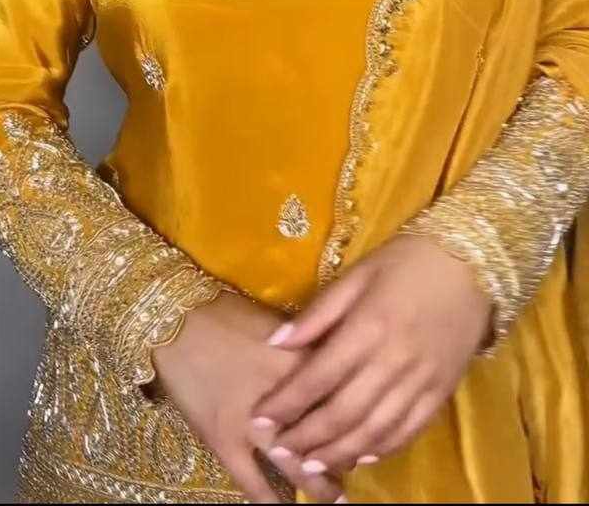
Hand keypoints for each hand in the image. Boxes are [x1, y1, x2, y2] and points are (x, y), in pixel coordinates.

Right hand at [148, 290, 346, 503]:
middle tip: (355, 465)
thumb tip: (333, 367)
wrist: (168, 317)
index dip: (359, 415)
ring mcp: (252, 424)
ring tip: (337, 498)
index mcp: (297, 362)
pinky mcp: (225, 440)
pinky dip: (271, 501)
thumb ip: (304, 346)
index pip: (342, 396)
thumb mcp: (271, 322)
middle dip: (343, 454)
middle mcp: (282, 398)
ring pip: (296, 463)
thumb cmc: (220, 311)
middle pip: (325, 435)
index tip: (369, 424)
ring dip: (319, 484)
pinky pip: (252, 482)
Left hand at [247, 234, 493, 478]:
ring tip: (311, 465)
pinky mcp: (442, 392)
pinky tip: (360, 457)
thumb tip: (276, 343)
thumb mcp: (354, 276)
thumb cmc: (402, 264)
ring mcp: (421, 381)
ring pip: (376, 429)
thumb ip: (316, 314)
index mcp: (367, 328)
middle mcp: (394, 361)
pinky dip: (383, 448)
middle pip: (345, 412)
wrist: (469, 266)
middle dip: (308, 436)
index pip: (318, 376)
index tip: (259, 417)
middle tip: (279, 451)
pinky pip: (410, 430)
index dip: (287, 402)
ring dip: (341, 452)